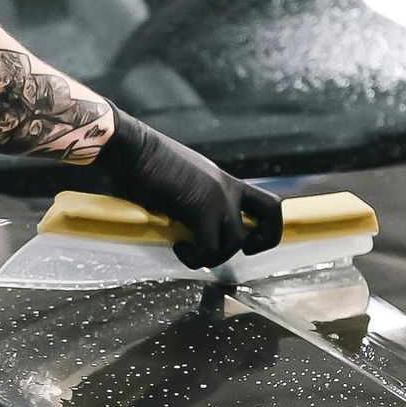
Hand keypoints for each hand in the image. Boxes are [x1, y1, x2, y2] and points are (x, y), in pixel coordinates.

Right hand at [95, 113, 284, 270]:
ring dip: (212, 257)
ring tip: (187, 250)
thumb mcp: (179, 180)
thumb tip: (184, 225)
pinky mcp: (201, 208)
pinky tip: (178, 247)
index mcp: (224, 180)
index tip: (244, 241)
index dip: (263, 227)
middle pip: (273, 214)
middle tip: (238, 252)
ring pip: (235, 243)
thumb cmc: (144, 163)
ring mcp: (218, 197)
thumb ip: (192, 200)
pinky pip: (209, 249)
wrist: (133, 148)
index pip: (265, 203)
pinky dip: (194, 258)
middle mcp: (227, 188)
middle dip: (263, 241)